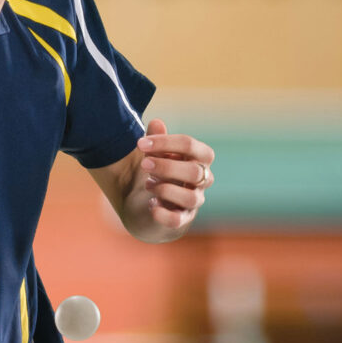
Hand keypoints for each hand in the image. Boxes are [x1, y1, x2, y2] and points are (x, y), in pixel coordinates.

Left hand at [136, 118, 214, 232]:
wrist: (147, 205)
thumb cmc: (157, 173)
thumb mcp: (153, 154)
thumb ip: (156, 139)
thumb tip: (157, 122)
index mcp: (198, 159)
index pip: (191, 146)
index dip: (166, 142)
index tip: (140, 143)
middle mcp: (201, 180)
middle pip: (195, 172)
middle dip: (166, 166)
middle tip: (143, 164)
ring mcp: (193, 202)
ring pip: (190, 197)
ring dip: (165, 189)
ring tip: (147, 184)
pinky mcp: (180, 220)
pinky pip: (177, 220)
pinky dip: (162, 213)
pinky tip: (150, 204)